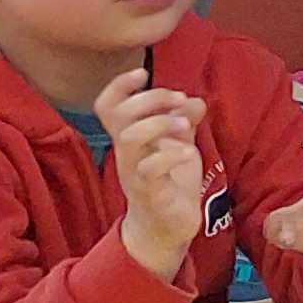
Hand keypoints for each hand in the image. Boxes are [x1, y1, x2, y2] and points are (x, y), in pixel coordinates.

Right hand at [98, 69, 209, 281]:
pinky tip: (188, 153)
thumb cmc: (169, 184)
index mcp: (130, 138)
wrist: (167, 230)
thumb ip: (185, 121)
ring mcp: (135, 173)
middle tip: (178, 99)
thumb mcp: (179, 146)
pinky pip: (150, 169)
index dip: (119, 85)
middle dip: (150, 98)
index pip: (108, 105)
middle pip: (120, 115)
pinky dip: (170, 155)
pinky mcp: (149, 194)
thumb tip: (195, 100)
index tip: (142, 72)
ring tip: (184, 125)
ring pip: (130, 138)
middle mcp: (127, 154)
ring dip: (159, 123)